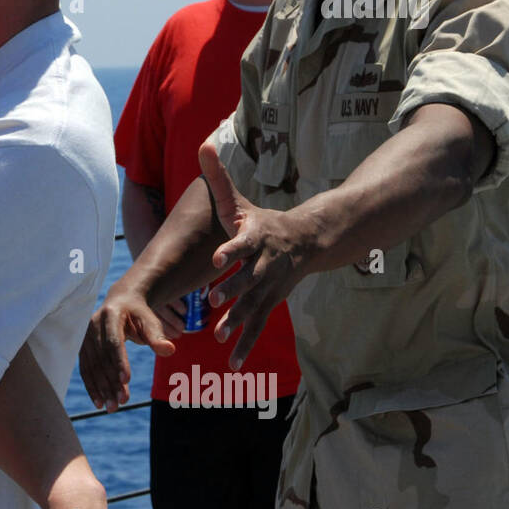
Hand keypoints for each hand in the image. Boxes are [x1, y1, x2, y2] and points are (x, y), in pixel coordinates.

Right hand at [80, 288, 184, 411]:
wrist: (120, 302)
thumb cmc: (138, 314)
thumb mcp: (150, 320)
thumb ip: (157, 336)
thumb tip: (169, 350)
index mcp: (110, 315)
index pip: (114, 342)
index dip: (119, 361)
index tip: (127, 381)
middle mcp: (93, 325)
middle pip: (102, 358)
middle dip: (111, 382)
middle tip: (121, 402)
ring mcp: (85, 336)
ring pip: (92, 367)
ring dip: (101, 388)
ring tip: (112, 407)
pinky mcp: (82, 347)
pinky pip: (85, 369)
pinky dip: (92, 387)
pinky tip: (99, 402)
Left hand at [199, 142, 314, 369]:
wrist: (305, 240)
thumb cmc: (259, 221)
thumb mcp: (238, 199)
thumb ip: (217, 177)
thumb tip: (202, 144)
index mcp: (255, 237)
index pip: (242, 243)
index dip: (231, 250)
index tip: (217, 258)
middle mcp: (265, 263)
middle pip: (250, 278)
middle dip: (234, 290)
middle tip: (214, 301)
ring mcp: (270, 286)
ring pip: (255, 306)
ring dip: (238, 322)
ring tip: (219, 336)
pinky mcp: (271, 302)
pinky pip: (258, 326)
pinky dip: (245, 345)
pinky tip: (232, 364)